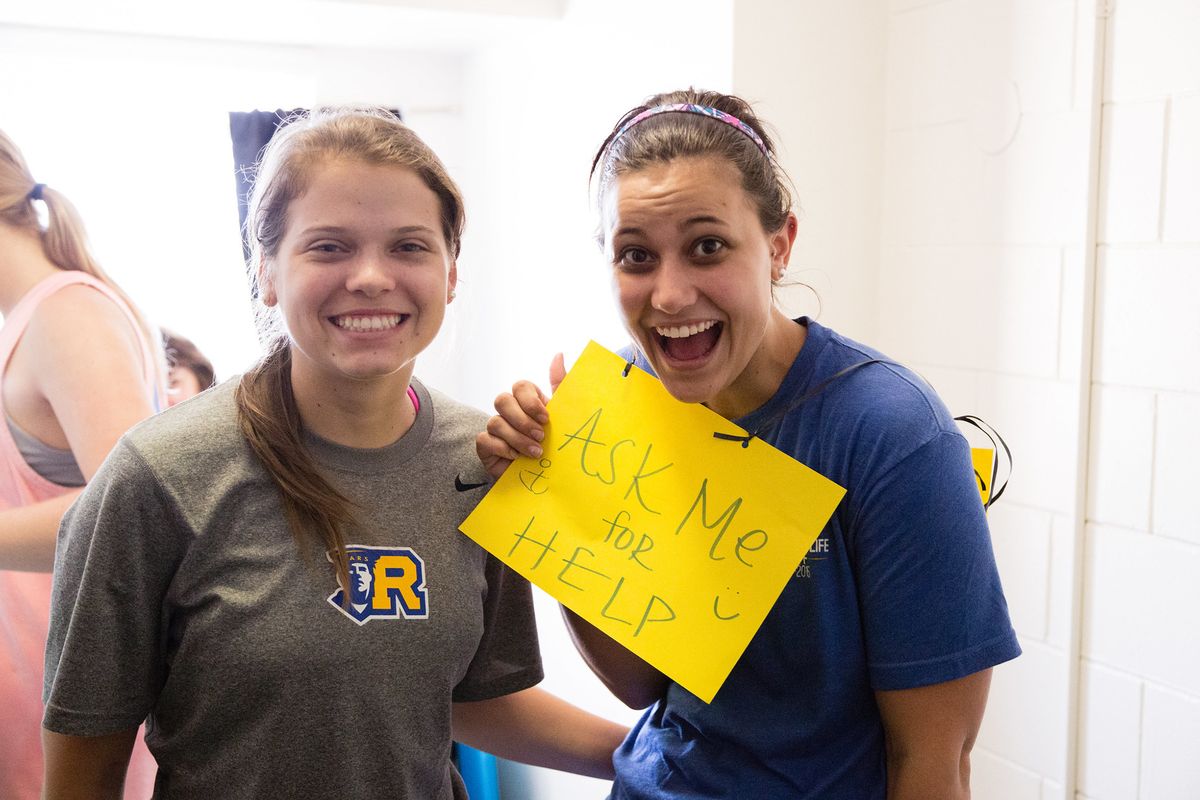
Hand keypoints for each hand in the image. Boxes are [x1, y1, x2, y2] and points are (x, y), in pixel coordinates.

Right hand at [475, 354, 565, 479]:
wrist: (546, 479)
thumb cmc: (555, 447)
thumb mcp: (564, 416)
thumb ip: (561, 384)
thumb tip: (558, 354)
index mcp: (528, 402)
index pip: (520, 386)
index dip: (530, 401)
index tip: (547, 418)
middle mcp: (510, 412)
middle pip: (502, 400)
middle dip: (523, 419)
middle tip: (541, 436)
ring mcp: (496, 428)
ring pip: (495, 421)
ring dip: (518, 438)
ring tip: (535, 453)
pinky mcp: (486, 446)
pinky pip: (485, 439)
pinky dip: (503, 448)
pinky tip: (516, 458)